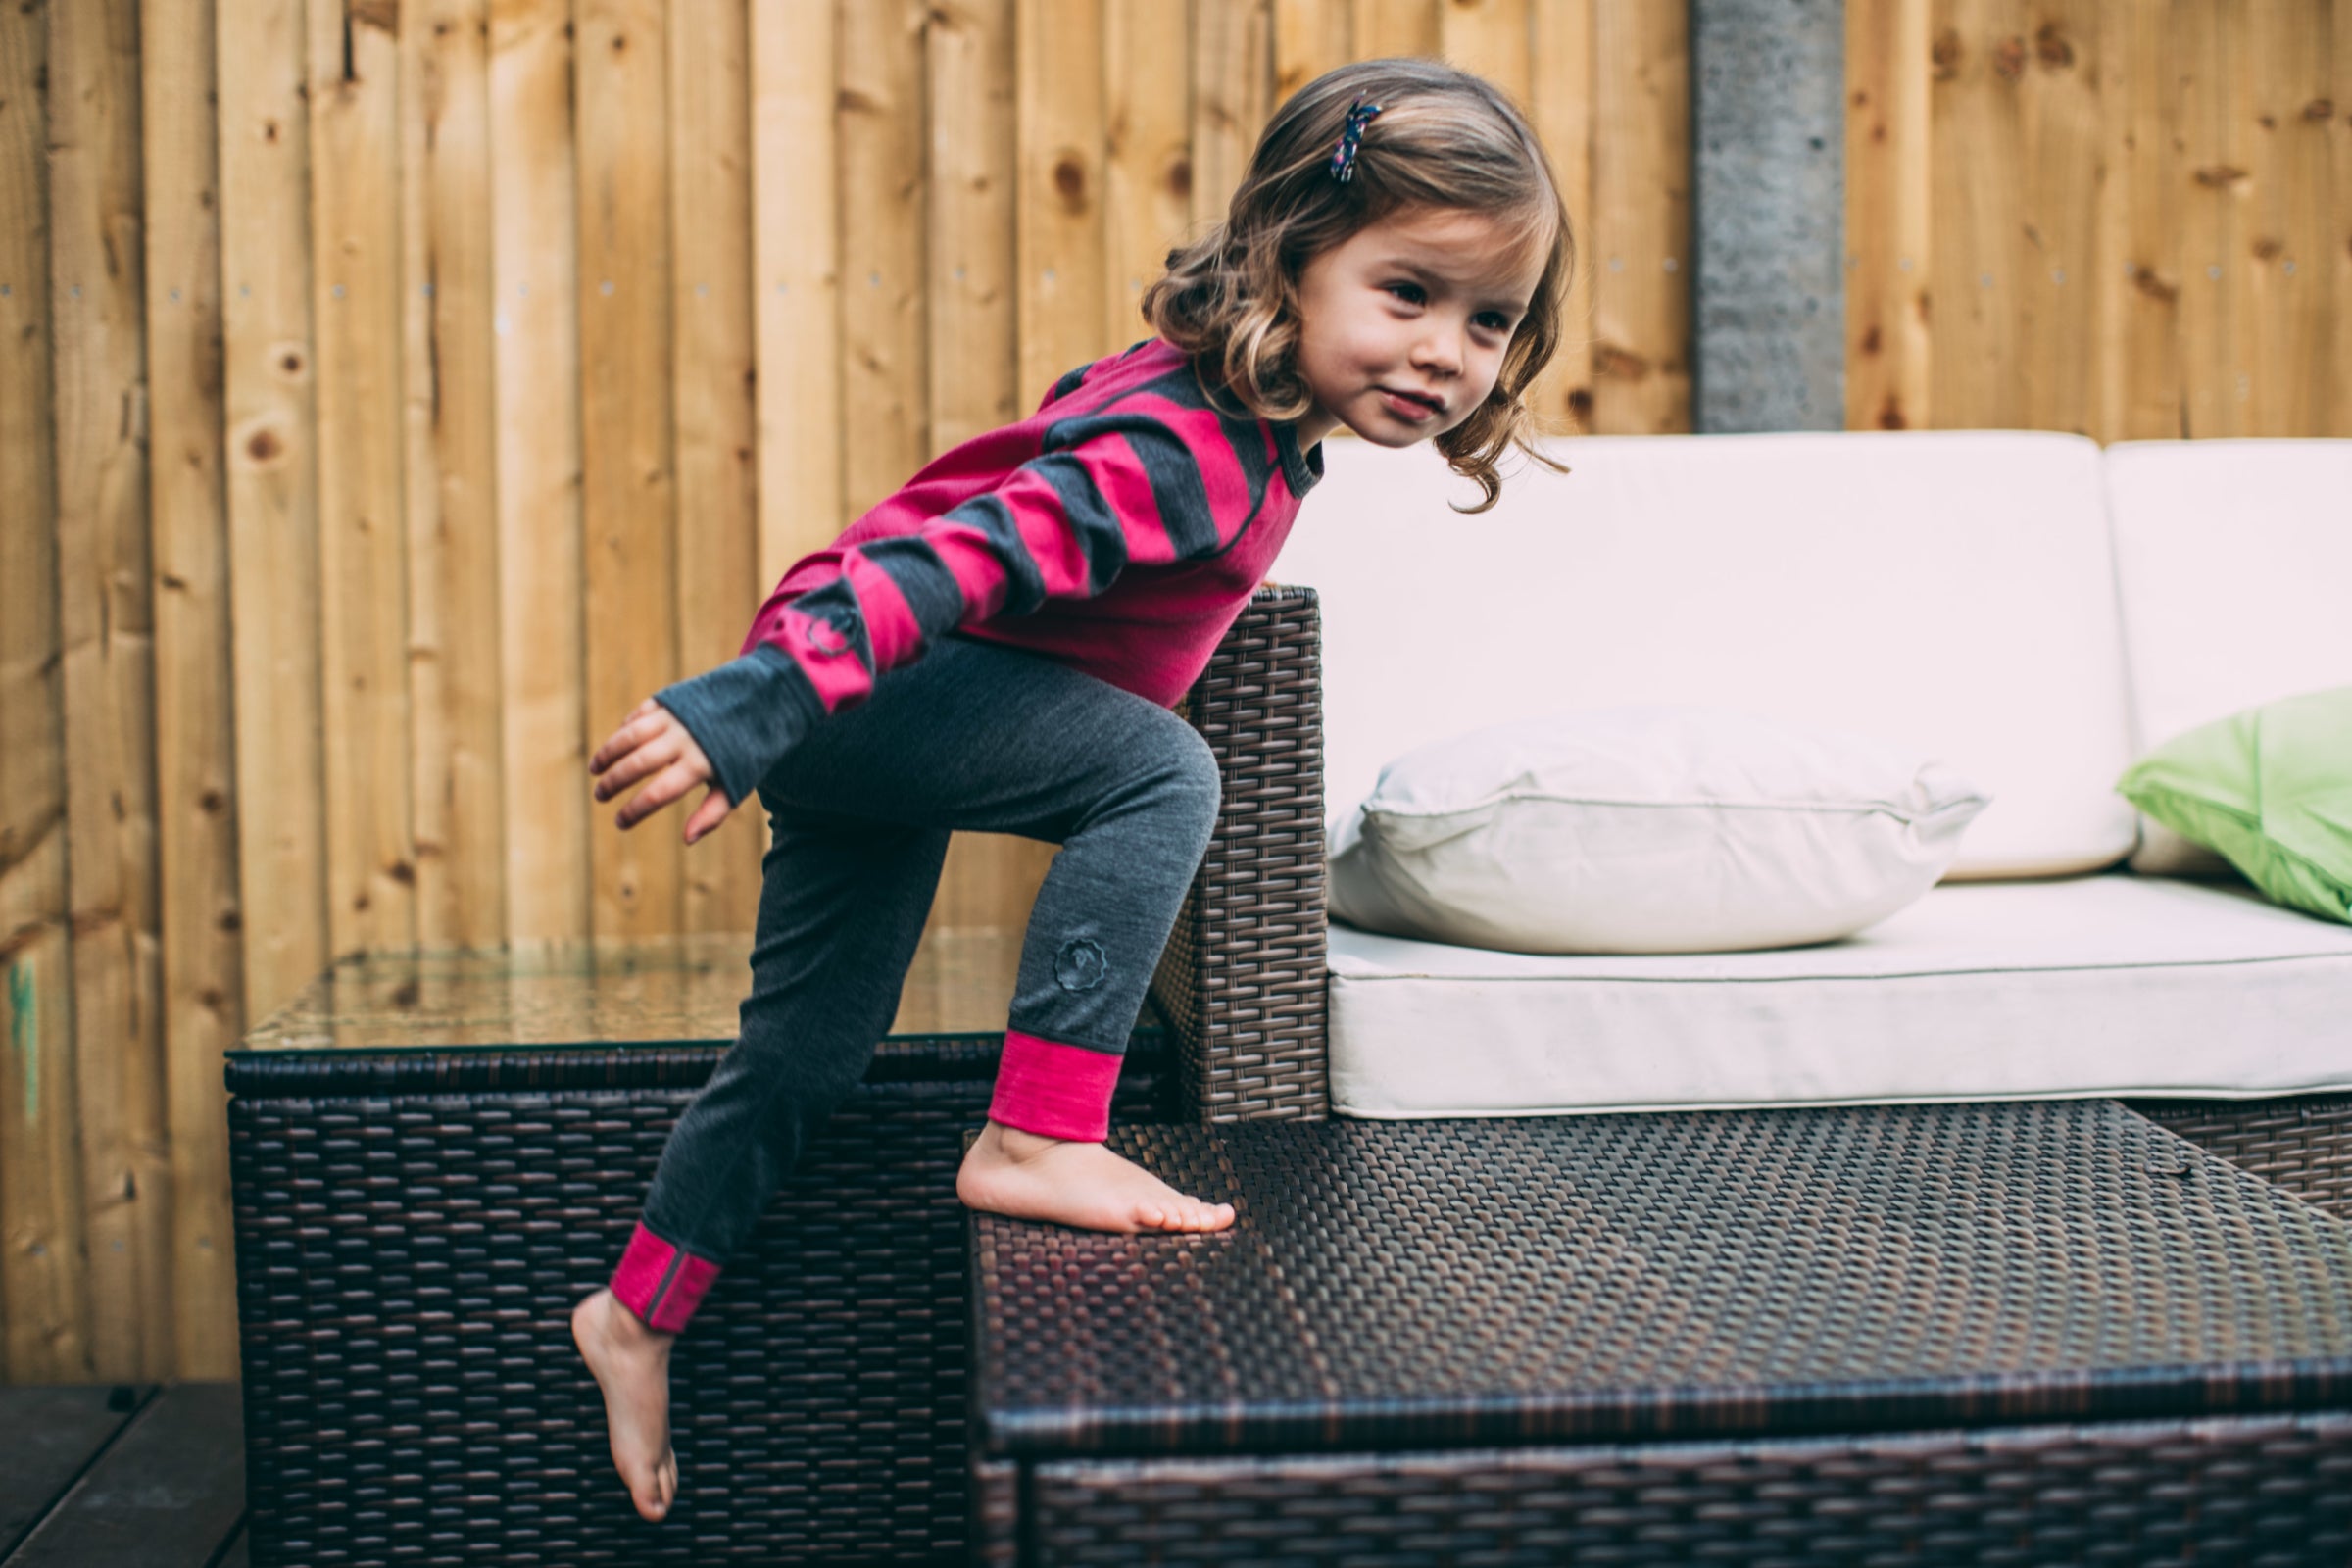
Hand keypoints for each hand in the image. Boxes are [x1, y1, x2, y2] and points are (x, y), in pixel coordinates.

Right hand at [590, 697, 740, 844]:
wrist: (761, 702)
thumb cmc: (745, 754)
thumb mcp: (736, 784)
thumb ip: (713, 813)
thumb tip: (687, 839)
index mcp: (701, 765)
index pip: (658, 793)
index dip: (635, 810)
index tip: (620, 822)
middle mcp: (685, 738)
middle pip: (638, 763)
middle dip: (614, 782)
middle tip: (600, 795)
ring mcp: (675, 716)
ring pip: (630, 735)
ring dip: (608, 752)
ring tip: (595, 769)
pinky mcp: (670, 698)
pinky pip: (639, 715)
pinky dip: (624, 730)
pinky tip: (616, 746)